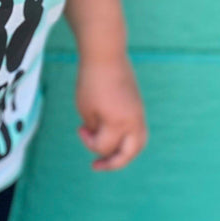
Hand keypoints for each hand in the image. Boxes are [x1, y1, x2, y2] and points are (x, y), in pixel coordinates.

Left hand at [75, 55, 146, 170]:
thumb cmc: (91, 80)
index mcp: (119, 123)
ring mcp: (139, 114)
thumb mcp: (86, 108)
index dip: (88, 142)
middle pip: (129, 154)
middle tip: (97, 166)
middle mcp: (134, 122)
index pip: (104, 146)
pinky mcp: (139, 106)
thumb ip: (95, 129)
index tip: (79, 128)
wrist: (106, 55)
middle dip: (113, 163)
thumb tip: (103, 140)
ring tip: (109, 155)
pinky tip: (112, 135)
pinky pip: (137, 130)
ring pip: (138, 143)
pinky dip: (126, 138)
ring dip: (124, 152)